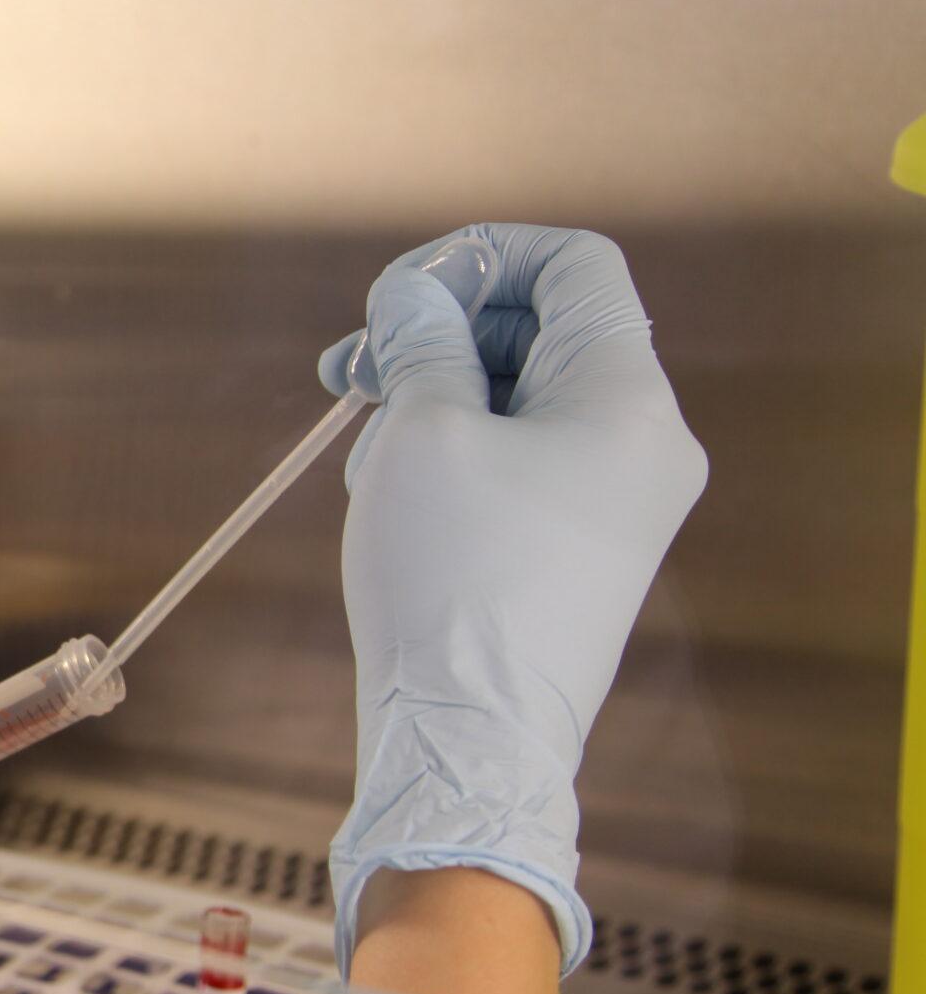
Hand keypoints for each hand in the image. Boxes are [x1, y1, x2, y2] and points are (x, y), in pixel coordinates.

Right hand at [318, 224, 706, 974]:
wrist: (472, 738)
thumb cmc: (453, 580)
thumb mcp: (421, 431)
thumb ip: (420, 339)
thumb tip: (414, 293)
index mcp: (629, 398)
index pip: (576, 267)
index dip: (482, 256)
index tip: (400, 292)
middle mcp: (644, 445)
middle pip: (542, 333)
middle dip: (439, 331)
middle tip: (350, 364)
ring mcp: (617, 505)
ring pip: (521, 401)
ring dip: (433, 396)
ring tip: (361, 439)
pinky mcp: (579, 554)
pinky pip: (520, 466)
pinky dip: (453, 454)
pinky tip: (389, 489)